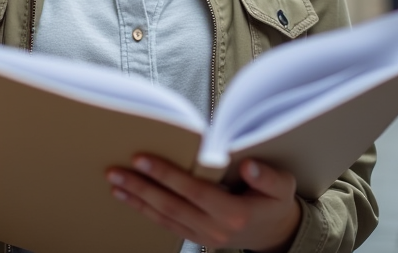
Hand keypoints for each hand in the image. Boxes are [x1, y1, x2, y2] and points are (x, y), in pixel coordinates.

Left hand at [107, 156, 301, 251]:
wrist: (275, 233)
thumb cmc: (275, 202)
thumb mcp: (282, 186)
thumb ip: (267, 176)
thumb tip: (247, 165)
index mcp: (234, 213)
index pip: (194, 191)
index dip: (166, 175)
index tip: (142, 159)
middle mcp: (215, 229)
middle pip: (172, 206)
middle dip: (142, 187)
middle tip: (116, 171)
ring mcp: (204, 237)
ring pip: (165, 218)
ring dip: (138, 200)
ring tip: (115, 184)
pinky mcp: (197, 239)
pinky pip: (167, 225)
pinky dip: (146, 211)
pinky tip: (130, 199)